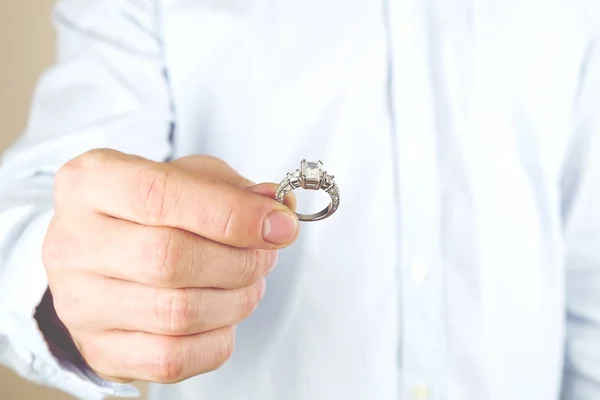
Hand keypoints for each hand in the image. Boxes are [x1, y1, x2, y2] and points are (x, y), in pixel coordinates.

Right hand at [41, 149, 297, 383]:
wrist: (104, 252)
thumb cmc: (150, 210)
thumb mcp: (189, 177)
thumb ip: (234, 190)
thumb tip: (277, 213)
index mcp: (92, 183)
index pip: (160, 196)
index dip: (231, 214)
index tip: (279, 225)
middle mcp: (73, 242)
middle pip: (171, 260)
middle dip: (240, 260)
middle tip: (266, 254)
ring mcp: (80, 302)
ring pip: (177, 313)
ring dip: (236, 299)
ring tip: (247, 281)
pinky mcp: (99, 348)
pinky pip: (172, 358)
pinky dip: (217, 339)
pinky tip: (222, 315)